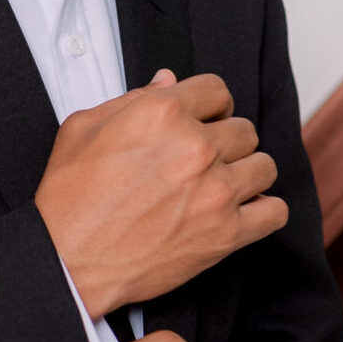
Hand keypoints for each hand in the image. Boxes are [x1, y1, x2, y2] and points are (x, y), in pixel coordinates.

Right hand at [35, 69, 287, 317]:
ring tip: (224, 183)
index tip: (203, 120)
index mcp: (162, 113)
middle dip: (226, 139)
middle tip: (205, 158)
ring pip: (264, 165)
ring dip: (247, 172)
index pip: (217, 90)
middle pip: (244, 128)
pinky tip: (243, 211)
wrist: (68, 260)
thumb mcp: (85, 127)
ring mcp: (215, 191)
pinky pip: (274, 212)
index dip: (209, 104)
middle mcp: (195, 146)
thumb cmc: (70, 194)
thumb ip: (132, 98)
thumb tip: (169, 81)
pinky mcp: (225, 234)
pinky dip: (264, 210)